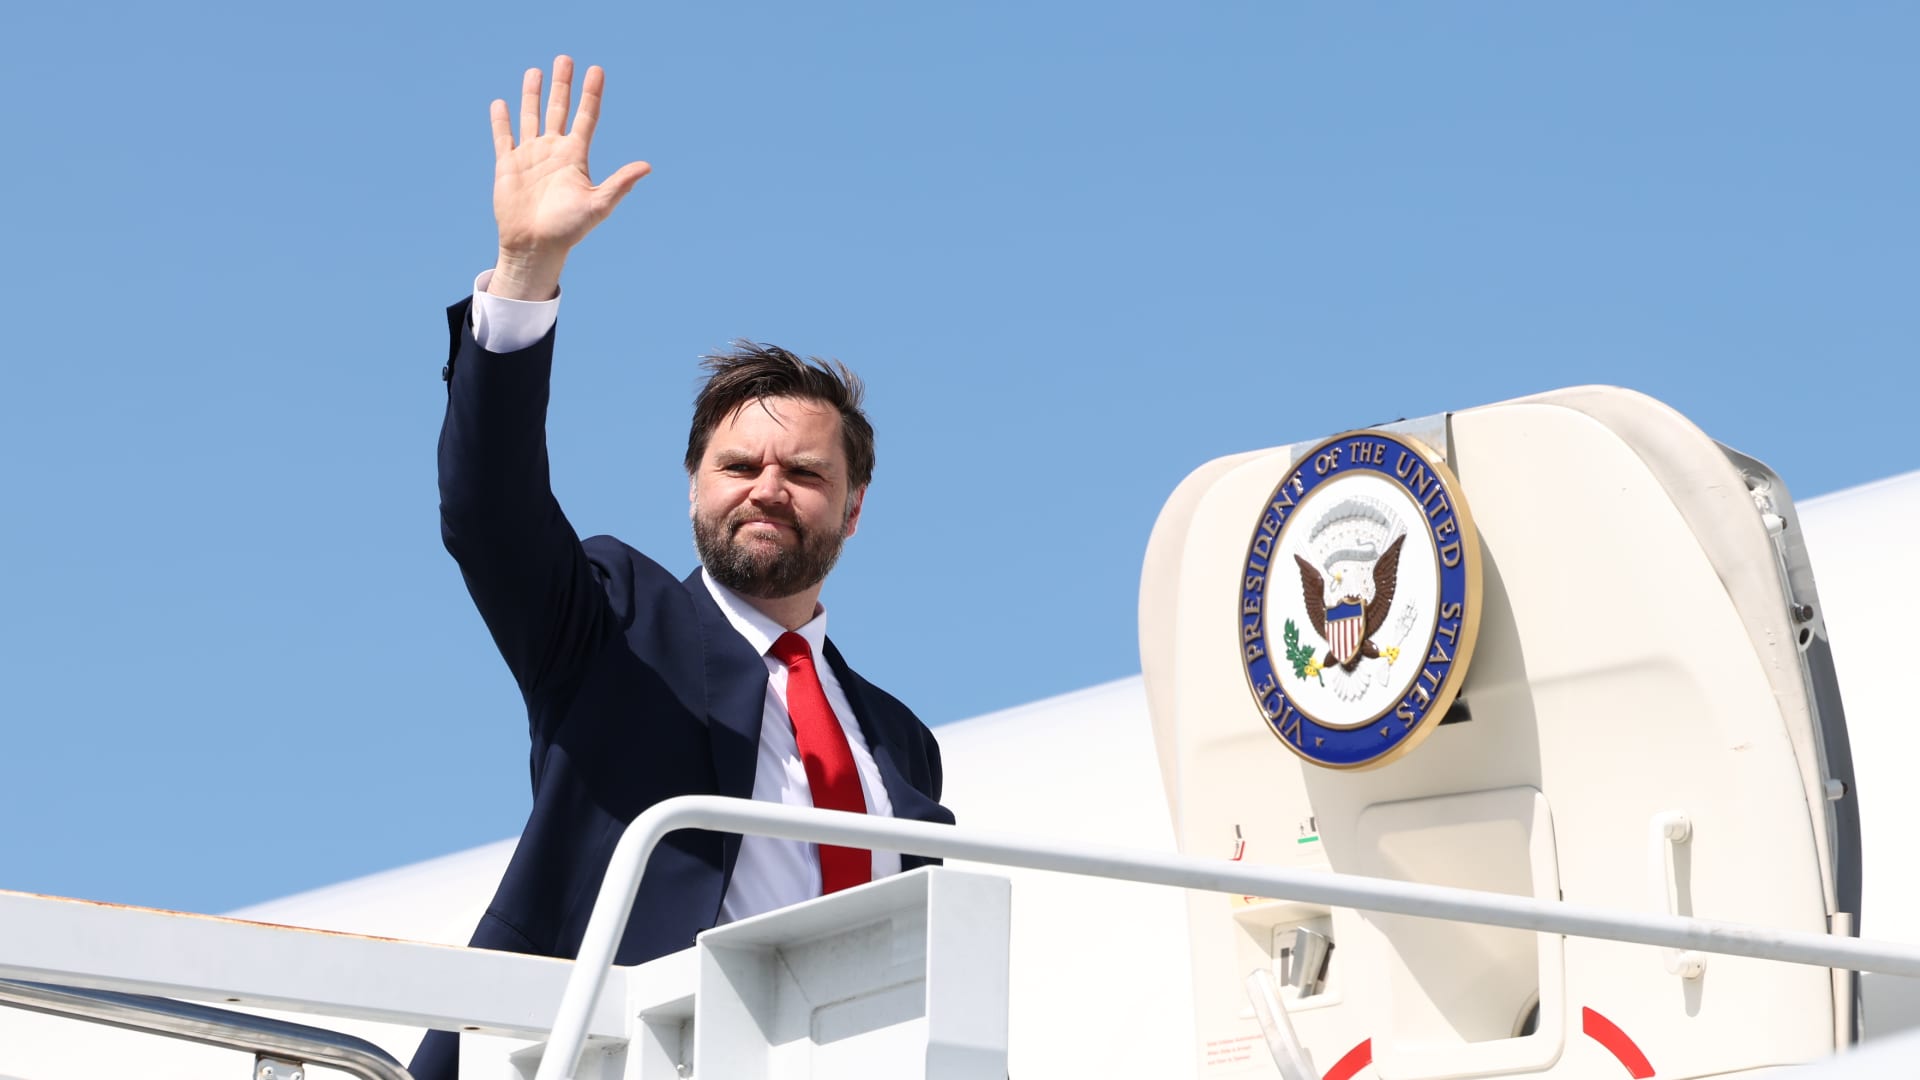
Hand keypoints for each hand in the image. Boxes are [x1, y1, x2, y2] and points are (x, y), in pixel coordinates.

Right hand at [487, 56, 651, 299]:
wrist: (535, 246)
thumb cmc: (568, 229)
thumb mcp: (598, 205)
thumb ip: (620, 183)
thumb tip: (647, 166)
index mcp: (575, 157)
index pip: (586, 117)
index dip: (591, 94)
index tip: (596, 70)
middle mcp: (553, 151)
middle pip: (559, 109)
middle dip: (563, 85)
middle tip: (565, 59)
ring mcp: (530, 156)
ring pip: (531, 116)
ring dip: (533, 94)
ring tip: (536, 71)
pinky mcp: (507, 165)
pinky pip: (503, 137)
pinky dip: (501, 120)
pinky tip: (501, 102)